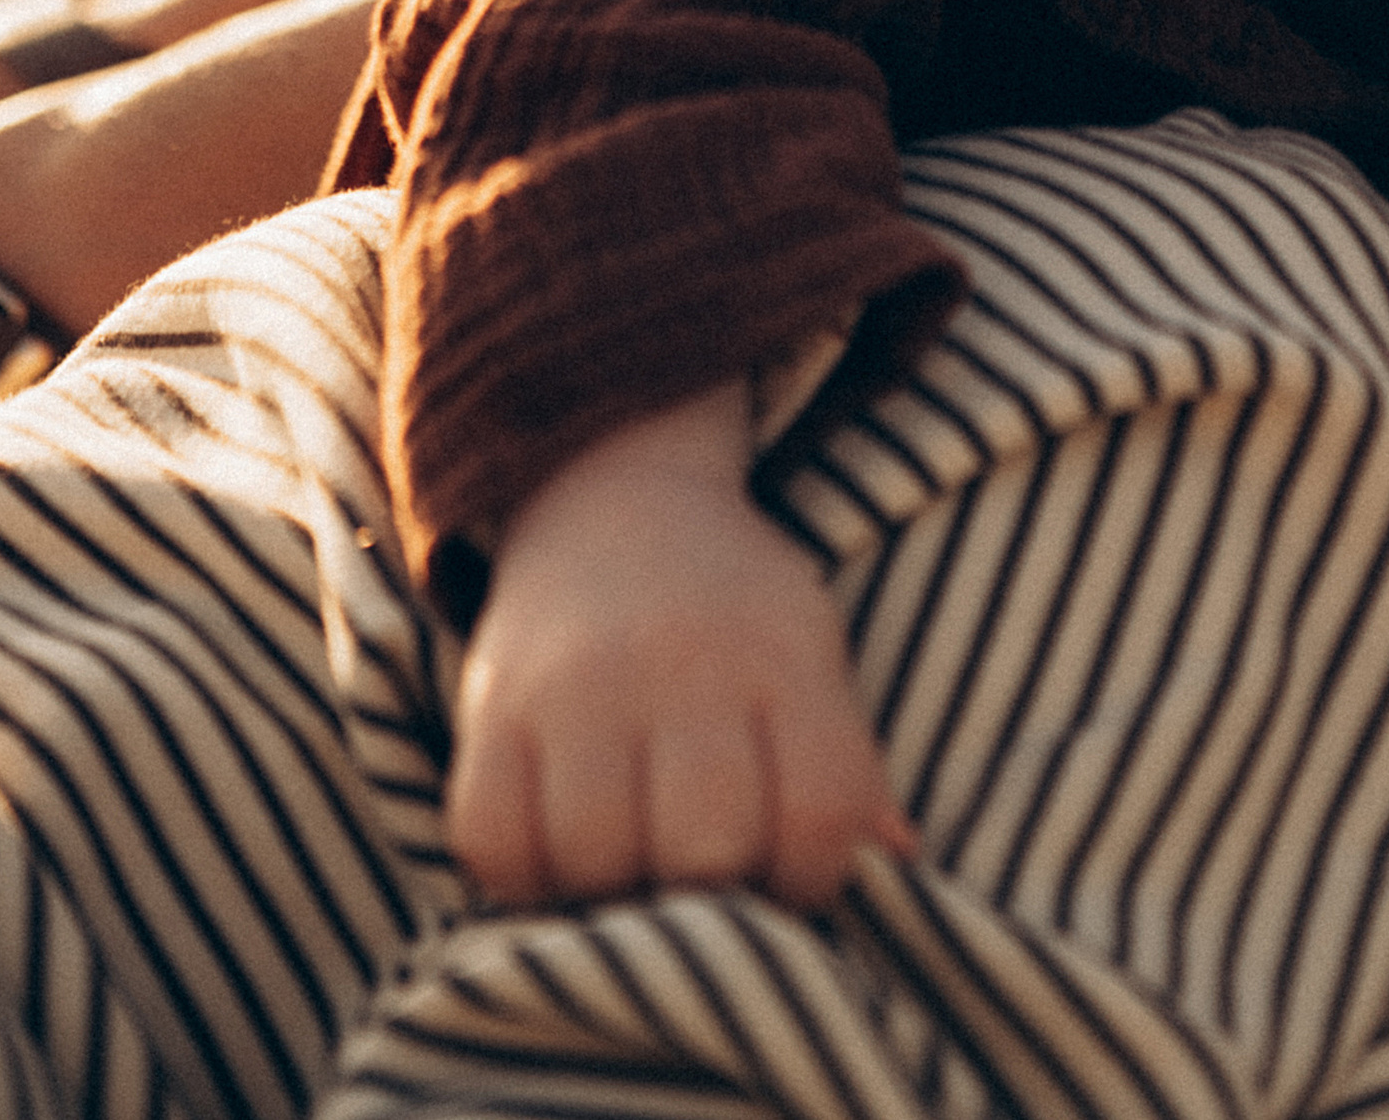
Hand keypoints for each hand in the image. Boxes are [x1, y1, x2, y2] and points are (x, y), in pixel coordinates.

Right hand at [445, 381, 918, 908]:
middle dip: (708, 887)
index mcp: (780, 654)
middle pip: (705, 850)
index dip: (811, 877)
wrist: (611, 500)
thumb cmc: (731, 613)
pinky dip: (524, 872)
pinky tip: (558, 842)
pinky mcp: (493, 703)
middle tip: (698, 866)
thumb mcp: (812, 656)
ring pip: (594, 860)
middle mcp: (680, 663)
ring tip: (628, 852)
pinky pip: (495, 844)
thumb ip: (847, 767)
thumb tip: (894, 860)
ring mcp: (578, 683)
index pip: (820, 815)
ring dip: (611, 888)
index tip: (786, 868)